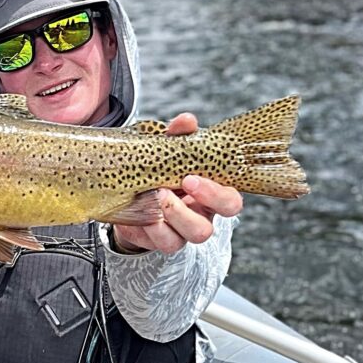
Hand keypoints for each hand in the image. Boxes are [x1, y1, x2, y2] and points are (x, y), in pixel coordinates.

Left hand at [112, 113, 243, 254]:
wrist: (131, 192)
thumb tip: (186, 121)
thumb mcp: (168, 149)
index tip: (191, 177)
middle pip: (212, 225)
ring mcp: (182, 232)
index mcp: (212, 195)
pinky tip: (140, 207)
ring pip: (191, 236)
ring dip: (174, 216)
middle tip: (177, 184)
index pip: (231, 201)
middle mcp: (202, 216)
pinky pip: (163, 242)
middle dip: (197, 204)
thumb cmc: (160, 169)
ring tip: (156, 194)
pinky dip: (151, 226)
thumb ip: (179, 135)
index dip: (217, 193)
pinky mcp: (160, 240)